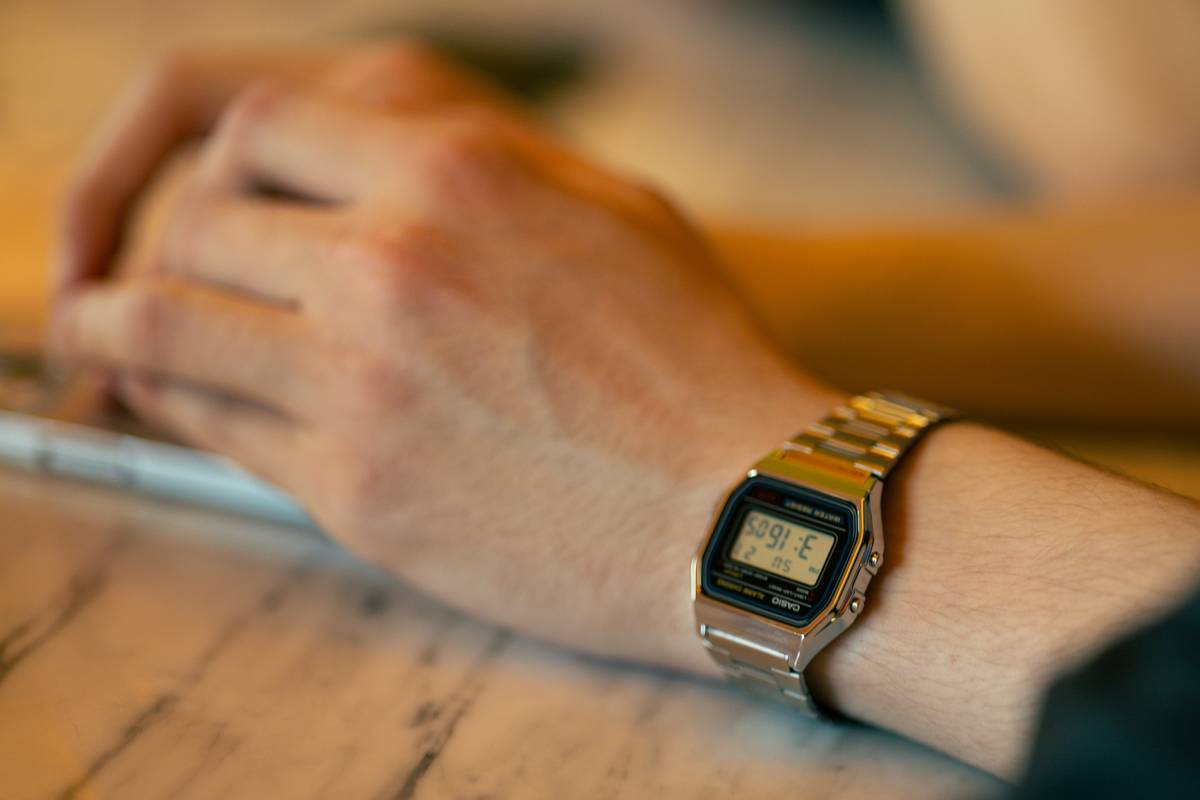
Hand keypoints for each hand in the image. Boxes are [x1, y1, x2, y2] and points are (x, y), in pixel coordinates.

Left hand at [52, 45, 841, 668]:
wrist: (745, 513)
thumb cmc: (695, 360)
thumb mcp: (612, 207)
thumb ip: (481, 163)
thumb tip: (376, 152)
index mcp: (459, 174)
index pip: (258, 123)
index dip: (218, 158)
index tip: (216, 197)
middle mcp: (392, 263)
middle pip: (196, 221)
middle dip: (171, 243)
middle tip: (170, 274)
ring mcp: (361, 381)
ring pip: (160, 324)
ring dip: (113, 326)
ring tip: (103, 339)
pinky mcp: (355, 489)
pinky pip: (208, 429)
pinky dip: (168, 407)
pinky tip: (173, 407)